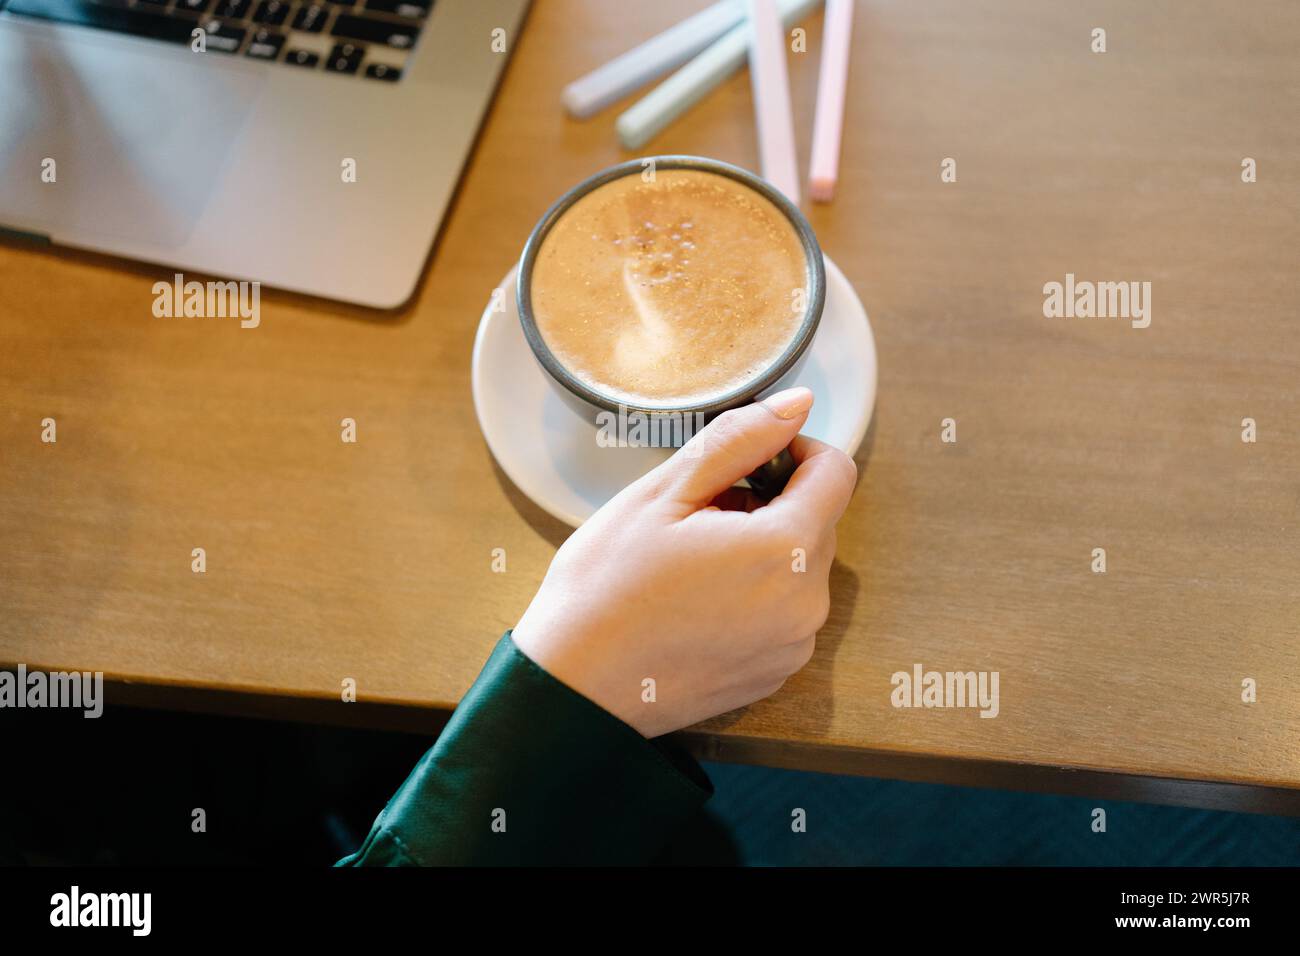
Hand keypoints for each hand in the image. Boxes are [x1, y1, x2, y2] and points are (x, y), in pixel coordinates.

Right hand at [510, 387, 857, 736]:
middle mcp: (806, 604)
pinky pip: (785, 611)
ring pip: (800, 567)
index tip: (744, 459)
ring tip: (691, 560)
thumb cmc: (605, 588)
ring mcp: (793, 646)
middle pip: (817, 520)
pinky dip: (755, 593)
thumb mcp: (664, 493)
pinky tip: (697, 599)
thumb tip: (797, 405)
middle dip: (769, 503)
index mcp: (786, 551)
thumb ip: (739, 440)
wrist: (573, 687)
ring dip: (761, 548)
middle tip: (697, 513)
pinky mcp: (775, 673)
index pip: (835, 472)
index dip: (792, 451)